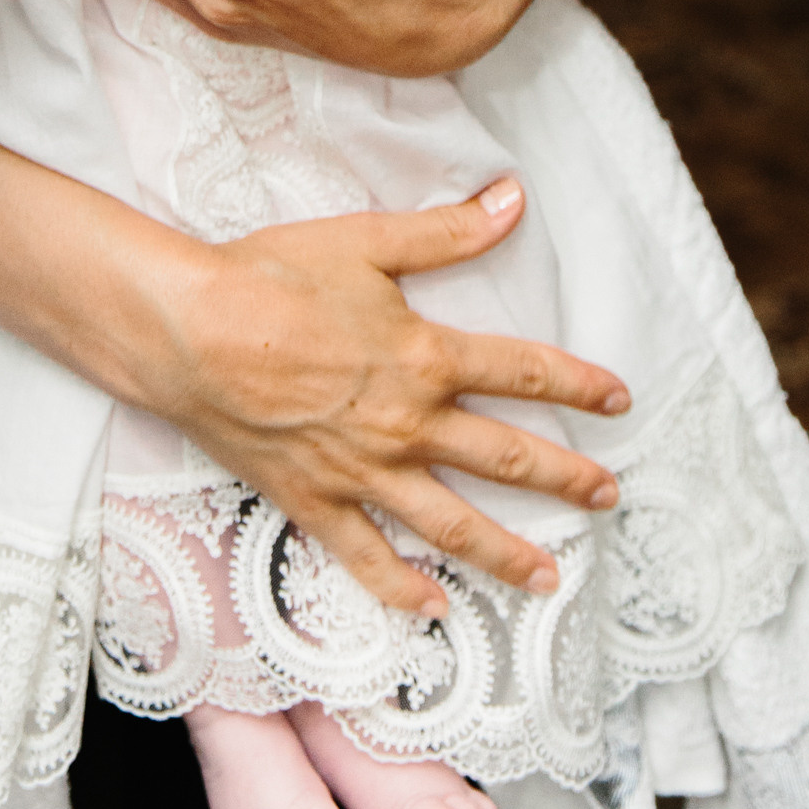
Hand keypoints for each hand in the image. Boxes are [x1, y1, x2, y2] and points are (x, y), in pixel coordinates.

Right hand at [149, 178, 631, 613]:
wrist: (190, 333)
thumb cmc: (273, 276)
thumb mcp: (367, 240)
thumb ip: (446, 231)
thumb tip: (514, 199)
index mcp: (425, 357)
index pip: (523, 372)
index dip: (577, 385)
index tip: (619, 399)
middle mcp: (407, 424)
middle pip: (504, 457)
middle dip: (564, 478)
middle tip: (607, 498)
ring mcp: (363, 472)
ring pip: (452, 524)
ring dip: (507, 553)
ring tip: (550, 578)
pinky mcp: (316, 502)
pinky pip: (368, 559)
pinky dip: (403, 591)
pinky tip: (434, 609)